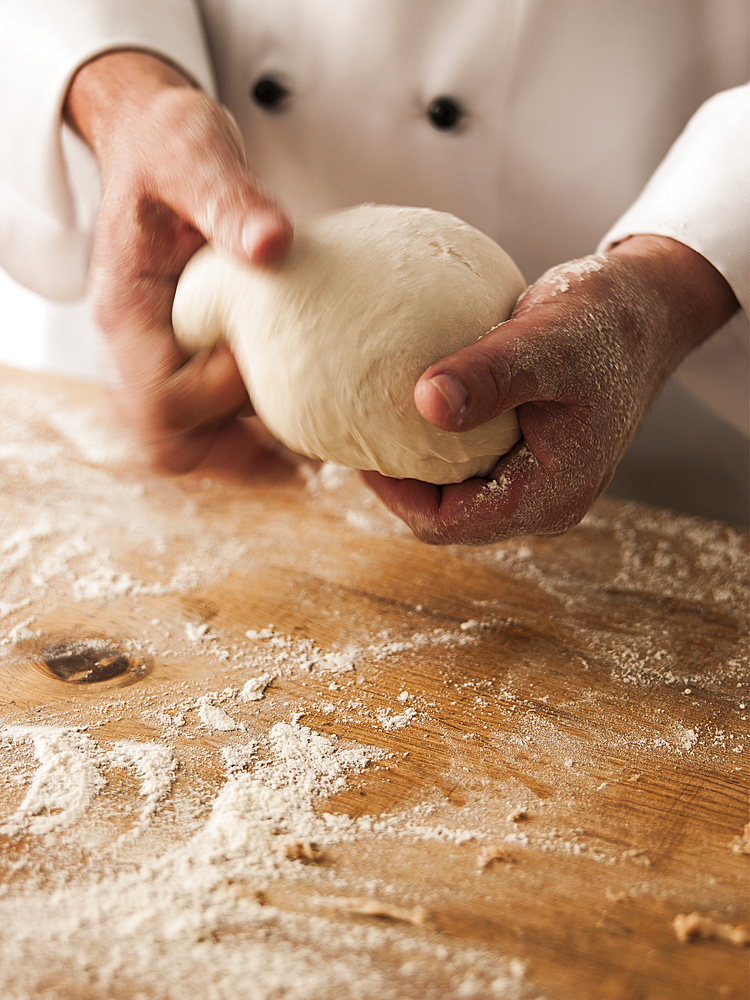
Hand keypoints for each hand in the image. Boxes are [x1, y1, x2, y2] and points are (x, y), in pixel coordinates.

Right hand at [64, 51, 292, 472]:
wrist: (158, 144)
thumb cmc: (169, 144)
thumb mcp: (195, 153)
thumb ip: (228, 197)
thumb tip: (272, 245)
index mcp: (128, 309)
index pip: (157, 396)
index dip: (213, 397)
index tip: (260, 360)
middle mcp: (139, 345)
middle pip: (165, 440)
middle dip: (231, 457)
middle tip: (301, 462)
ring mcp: (162, 355)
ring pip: (187, 442)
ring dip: (244, 458)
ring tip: (311, 460)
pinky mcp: (190, 355)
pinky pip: (210, 419)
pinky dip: (251, 434)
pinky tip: (305, 421)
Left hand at [363, 236, 738, 543]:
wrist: (646, 308)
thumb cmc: (605, 322)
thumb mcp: (546, 341)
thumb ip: (489, 375)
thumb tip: (424, 403)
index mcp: (550, 495)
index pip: (446, 523)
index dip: (393, 495)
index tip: (358, 448)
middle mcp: (543, 500)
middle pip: (445, 515)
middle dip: (400, 482)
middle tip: (358, 433)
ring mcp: (537, 481)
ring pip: (455, 492)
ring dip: (416, 462)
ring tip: (375, 420)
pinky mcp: (530, 456)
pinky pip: (469, 463)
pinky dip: (437, 441)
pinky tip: (409, 404)